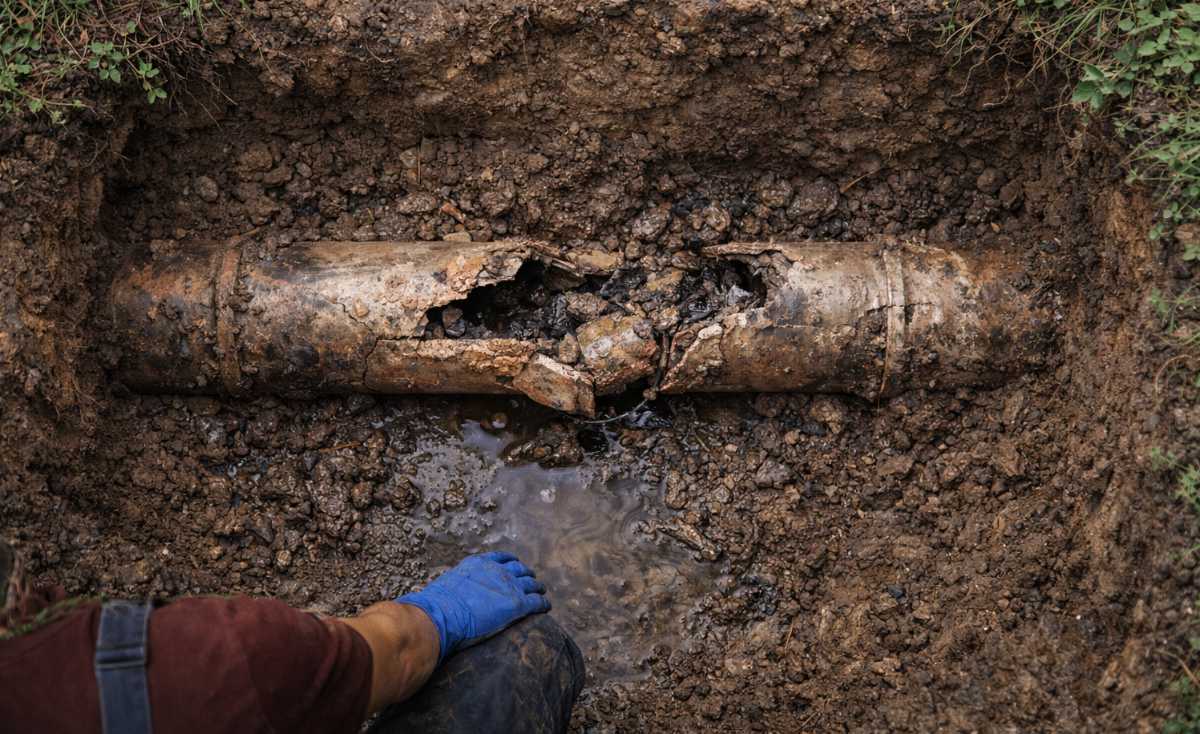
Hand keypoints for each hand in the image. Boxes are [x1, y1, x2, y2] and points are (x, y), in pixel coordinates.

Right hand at [394, 551, 549, 663]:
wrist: (441, 615)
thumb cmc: (437, 605)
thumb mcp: (448, 585)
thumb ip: (458, 585)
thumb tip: (450, 594)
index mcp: (479, 564)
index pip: (501, 558)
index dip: (510, 562)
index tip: (515, 565)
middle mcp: (497, 571)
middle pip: (520, 569)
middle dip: (526, 574)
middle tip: (530, 580)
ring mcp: (509, 586)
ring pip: (532, 583)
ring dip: (537, 587)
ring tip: (541, 591)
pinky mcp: (517, 604)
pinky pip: (537, 601)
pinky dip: (543, 603)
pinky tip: (546, 606)